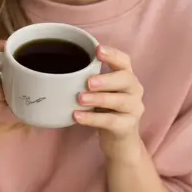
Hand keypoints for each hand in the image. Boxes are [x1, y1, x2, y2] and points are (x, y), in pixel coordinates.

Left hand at [74, 45, 144, 160]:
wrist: (119, 142)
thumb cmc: (106, 112)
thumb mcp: (100, 93)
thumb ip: (90, 80)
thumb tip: (57, 70)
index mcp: (127, 78)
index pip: (124, 61)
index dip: (113, 54)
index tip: (97, 49)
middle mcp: (134, 90)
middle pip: (125, 79)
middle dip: (106, 79)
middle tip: (88, 82)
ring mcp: (134, 109)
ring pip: (120, 100)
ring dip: (99, 98)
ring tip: (80, 99)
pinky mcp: (127, 127)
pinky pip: (111, 121)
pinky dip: (93, 119)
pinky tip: (77, 116)